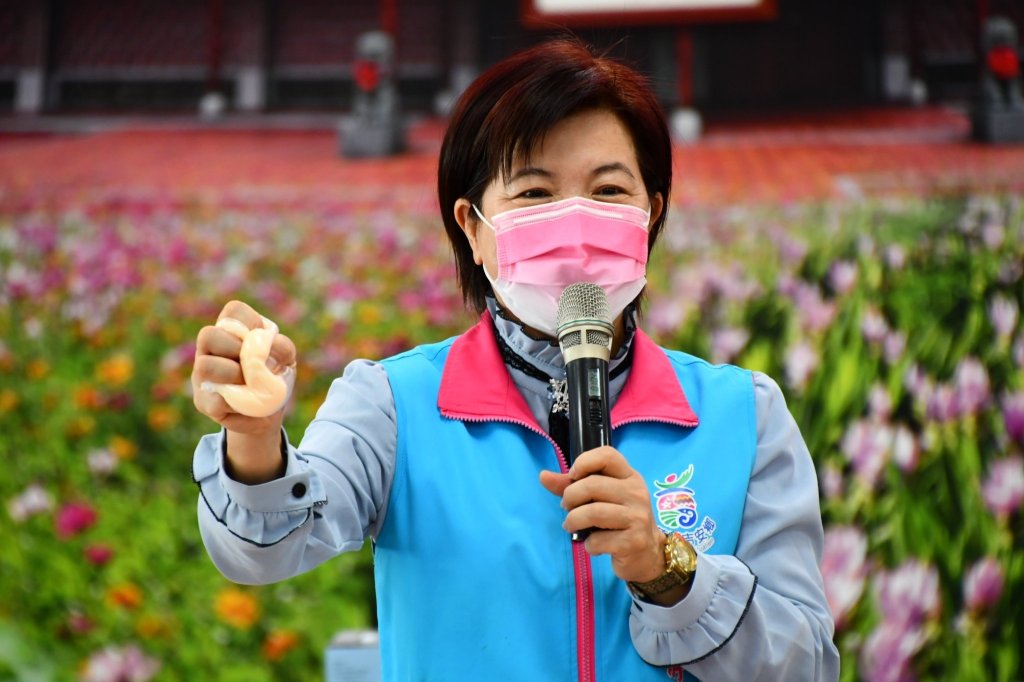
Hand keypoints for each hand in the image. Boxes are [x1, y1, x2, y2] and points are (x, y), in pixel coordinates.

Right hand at [192, 301, 297, 482]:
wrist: (267, 412)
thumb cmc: (273, 377)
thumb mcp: (285, 360)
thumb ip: (282, 348)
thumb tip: (270, 350)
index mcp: (230, 331)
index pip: (233, 311)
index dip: (250, 321)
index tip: (264, 338)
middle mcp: (209, 350)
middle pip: (208, 334)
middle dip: (237, 348)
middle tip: (254, 363)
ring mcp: (201, 376)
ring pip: (204, 365)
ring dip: (234, 374)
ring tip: (251, 384)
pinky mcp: (204, 402)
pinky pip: (215, 400)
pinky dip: (239, 403)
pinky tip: (249, 404)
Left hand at [539, 446, 665, 583]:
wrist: (647, 554)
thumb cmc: (618, 521)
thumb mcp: (601, 499)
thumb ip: (572, 486)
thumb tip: (543, 475)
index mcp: (629, 476)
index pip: (607, 455)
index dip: (583, 462)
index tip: (572, 477)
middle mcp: (636, 493)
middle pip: (592, 485)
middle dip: (570, 497)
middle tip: (567, 508)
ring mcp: (637, 517)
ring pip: (592, 512)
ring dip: (573, 521)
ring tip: (571, 526)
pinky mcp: (633, 542)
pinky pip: (598, 540)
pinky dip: (588, 545)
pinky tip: (593, 545)